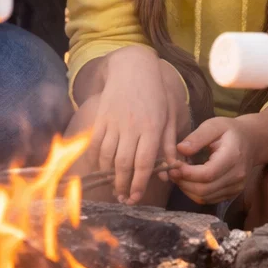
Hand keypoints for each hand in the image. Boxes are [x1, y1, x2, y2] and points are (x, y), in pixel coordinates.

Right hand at [90, 47, 182, 204]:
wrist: (133, 68)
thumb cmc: (154, 94)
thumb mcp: (167, 117)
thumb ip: (169, 144)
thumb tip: (171, 170)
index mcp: (151, 128)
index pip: (143, 163)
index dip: (139, 183)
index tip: (136, 197)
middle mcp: (132, 127)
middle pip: (124, 164)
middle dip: (123, 185)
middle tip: (123, 199)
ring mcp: (114, 122)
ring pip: (108, 156)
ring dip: (109, 176)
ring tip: (113, 187)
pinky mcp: (101, 117)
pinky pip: (95, 143)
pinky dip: (95, 159)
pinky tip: (100, 169)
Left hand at [170, 117, 254, 205]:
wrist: (251, 142)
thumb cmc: (230, 131)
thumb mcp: (214, 125)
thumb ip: (197, 137)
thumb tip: (180, 150)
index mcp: (233, 156)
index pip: (207, 174)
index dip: (187, 173)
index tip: (173, 165)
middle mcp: (237, 176)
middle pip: (204, 189)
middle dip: (183, 183)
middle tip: (171, 172)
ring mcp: (236, 187)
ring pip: (205, 197)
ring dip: (187, 189)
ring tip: (178, 176)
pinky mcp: (232, 193)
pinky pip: (209, 199)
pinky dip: (194, 193)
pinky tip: (188, 181)